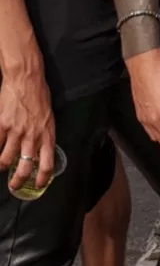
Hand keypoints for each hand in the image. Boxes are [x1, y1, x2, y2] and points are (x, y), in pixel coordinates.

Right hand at [0, 52, 55, 192]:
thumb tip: (40, 149)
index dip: (42, 178)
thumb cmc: (39, 96)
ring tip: (2, 166)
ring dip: (2, 166)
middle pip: (26, 167)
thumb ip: (43, 134)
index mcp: (48, 134)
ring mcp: (16, 131)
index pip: (48, 163)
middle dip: (18, 181)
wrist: (26, 79)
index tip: (38, 185)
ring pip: (6, 160)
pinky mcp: (2, 126)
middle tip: (14, 185)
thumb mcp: (48, 117)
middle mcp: (33, 136)